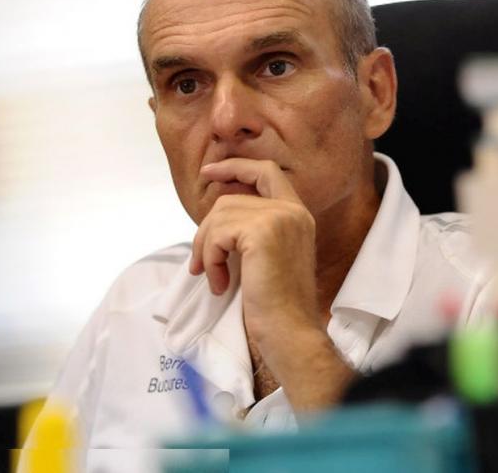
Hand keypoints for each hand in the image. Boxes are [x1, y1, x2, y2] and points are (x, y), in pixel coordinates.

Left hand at [188, 158, 354, 409]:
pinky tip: (220, 283)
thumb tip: (214, 216)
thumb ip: (253, 229)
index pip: (266, 171)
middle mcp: (293, 211)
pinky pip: (217, 234)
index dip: (235, 167)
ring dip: (206, 248)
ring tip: (214, 277)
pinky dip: (209, 259)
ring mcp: (280, 218)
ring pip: (220, 215)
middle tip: (199, 261)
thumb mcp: (267, 256)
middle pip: (232, 197)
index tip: (209, 172)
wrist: (289, 330)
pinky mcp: (263, 232)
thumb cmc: (276, 304)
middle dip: (207, 228)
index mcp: (298, 214)